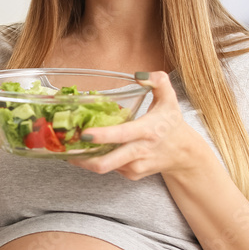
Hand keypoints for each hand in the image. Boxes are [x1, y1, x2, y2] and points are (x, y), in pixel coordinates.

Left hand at [69, 71, 205, 178]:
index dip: (101, 137)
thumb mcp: (170, 98)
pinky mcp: (131, 175)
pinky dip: (99, 159)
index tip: (83, 134)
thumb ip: (158, 81)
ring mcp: (135, 167)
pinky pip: (110, 168)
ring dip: (85, 158)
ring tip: (70, 146)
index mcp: (148, 131)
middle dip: (81, 158)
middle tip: (64, 145)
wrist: (184, 154)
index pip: (122, 136)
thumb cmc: (172, 124)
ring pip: (104, 166)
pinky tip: (94, 149)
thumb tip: (138, 74)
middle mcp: (140, 152)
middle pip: (106, 163)